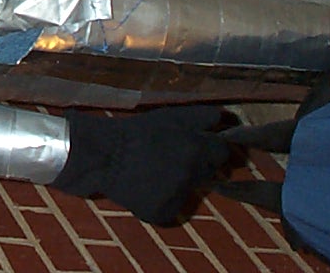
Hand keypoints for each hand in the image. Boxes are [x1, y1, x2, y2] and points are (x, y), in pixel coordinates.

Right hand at [51, 107, 233, 224]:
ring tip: (155, 172)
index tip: (202, 147)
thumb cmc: (135, 132)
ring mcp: (180, 195)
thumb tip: (226, 120)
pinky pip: (172, 208)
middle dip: (198, 165)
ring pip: (190, 190)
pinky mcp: (165, 212)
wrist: (104, 155)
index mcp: (198, 147)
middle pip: (209, 172)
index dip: (212, 148)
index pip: (223, 151)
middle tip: (173, 158)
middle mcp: (194, 173)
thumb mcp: (171, 116)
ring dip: (180, 183)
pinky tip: (146, 188)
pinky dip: (162, 201)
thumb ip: (202, 118)